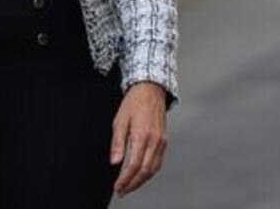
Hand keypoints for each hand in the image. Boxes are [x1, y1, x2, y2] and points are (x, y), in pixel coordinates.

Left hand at [111, 82, 167, 196]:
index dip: (125, 179)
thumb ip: (117, 143)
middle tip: (122, 191)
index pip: (134, 165)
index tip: (117, 187)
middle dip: (133, 184)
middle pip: (145, 171)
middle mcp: (155, 140)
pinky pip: (158, 161)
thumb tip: (115, 162)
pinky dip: (150, 172)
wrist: (151, 89)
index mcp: (143, 135)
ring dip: (142, 180)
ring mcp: (162, 141)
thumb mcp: (120, 121)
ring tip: (130, 186)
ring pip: (154, 168)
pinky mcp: (164, 140)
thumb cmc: (134, 103)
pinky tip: (141, 174)